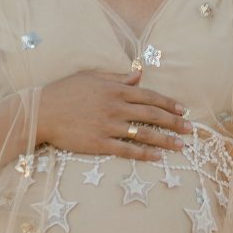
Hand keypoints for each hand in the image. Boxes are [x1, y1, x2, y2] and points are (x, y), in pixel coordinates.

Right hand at [37, 67, 191, 161]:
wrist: (42, 111)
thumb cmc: (64, 92)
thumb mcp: (91, 77)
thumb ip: (117, 78)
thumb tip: (139, 75)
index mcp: (115, 90)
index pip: (149, 96)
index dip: (169, 104)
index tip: (183, 111)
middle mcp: (115, 107)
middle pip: (152, 115)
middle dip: (174, 123)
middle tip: (190, 130)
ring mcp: (108, 126)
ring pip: (143, 134)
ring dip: (165, 140)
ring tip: (180, 146)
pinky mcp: (99, 143)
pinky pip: (126, 149)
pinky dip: (143, 154)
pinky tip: (157, 157)